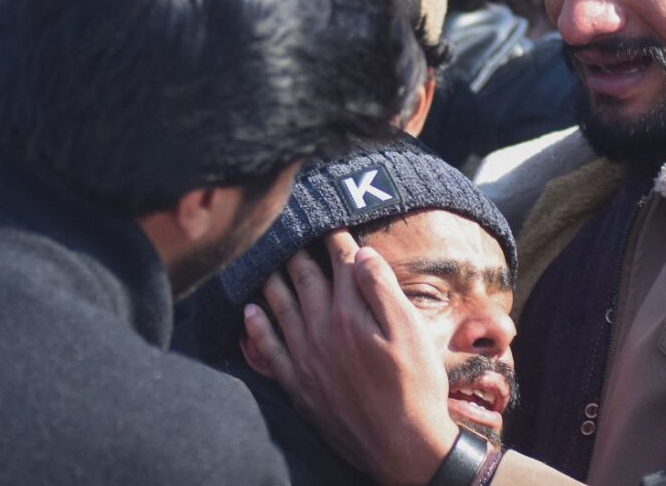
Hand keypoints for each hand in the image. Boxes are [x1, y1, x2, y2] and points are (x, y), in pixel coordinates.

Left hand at [241, 230, 458, 485]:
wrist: (400, 444)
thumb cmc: (415, 387)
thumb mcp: (411, 332)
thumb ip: (383, 290)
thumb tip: (362, 254)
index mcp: (351, 313)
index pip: (341, 263)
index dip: (336, 238)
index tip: (330, 221)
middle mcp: (321, 329)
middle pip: (305, 279)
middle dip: (299, 251)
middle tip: (290, 231)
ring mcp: (305, 357)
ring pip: (280, 306)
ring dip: (272, 279)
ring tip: (266, 259)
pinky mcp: (297, 382)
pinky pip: (267, 348)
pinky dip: (256, 327)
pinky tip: (250, 311)